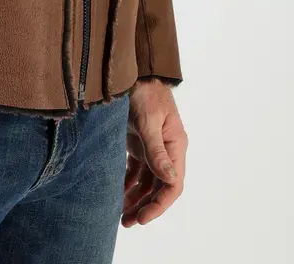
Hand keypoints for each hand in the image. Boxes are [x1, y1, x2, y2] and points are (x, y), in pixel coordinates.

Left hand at [122, 78, 186, 226]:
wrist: (134, 71)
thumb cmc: (145, 92)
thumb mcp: (149, 121)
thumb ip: (156, 150)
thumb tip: (169, 180)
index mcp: (175, 146)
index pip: (173, 185)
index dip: (159, 205)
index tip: (142, 218)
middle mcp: (167, 150)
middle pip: (159, 187)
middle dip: (145, 206)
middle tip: (126, 222)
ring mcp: (153, 147)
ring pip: (147, 182)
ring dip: (135, 198)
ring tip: (120, 215)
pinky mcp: (139, 143)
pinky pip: (136, 170)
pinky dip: (128, 183)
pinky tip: (118, 194)